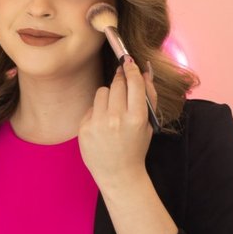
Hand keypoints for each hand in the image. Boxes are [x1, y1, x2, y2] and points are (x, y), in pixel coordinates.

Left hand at [78, 55, 153, 188]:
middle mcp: (116, 119)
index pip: (134, 83)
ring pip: (102, 92)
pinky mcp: (84, 129)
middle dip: (121, 80)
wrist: (118, 173)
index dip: (131, 68)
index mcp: (136, 117)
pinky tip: (103, 122)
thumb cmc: (136, 147)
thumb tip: (144, 71)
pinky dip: (98, 110)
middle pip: (117, 84)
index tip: (128, 60)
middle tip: (122, 79)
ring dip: (109, 94)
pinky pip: (91, 107)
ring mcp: (98, 124)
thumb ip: (148, 96)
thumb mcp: (148, 122)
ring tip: (114, 107)